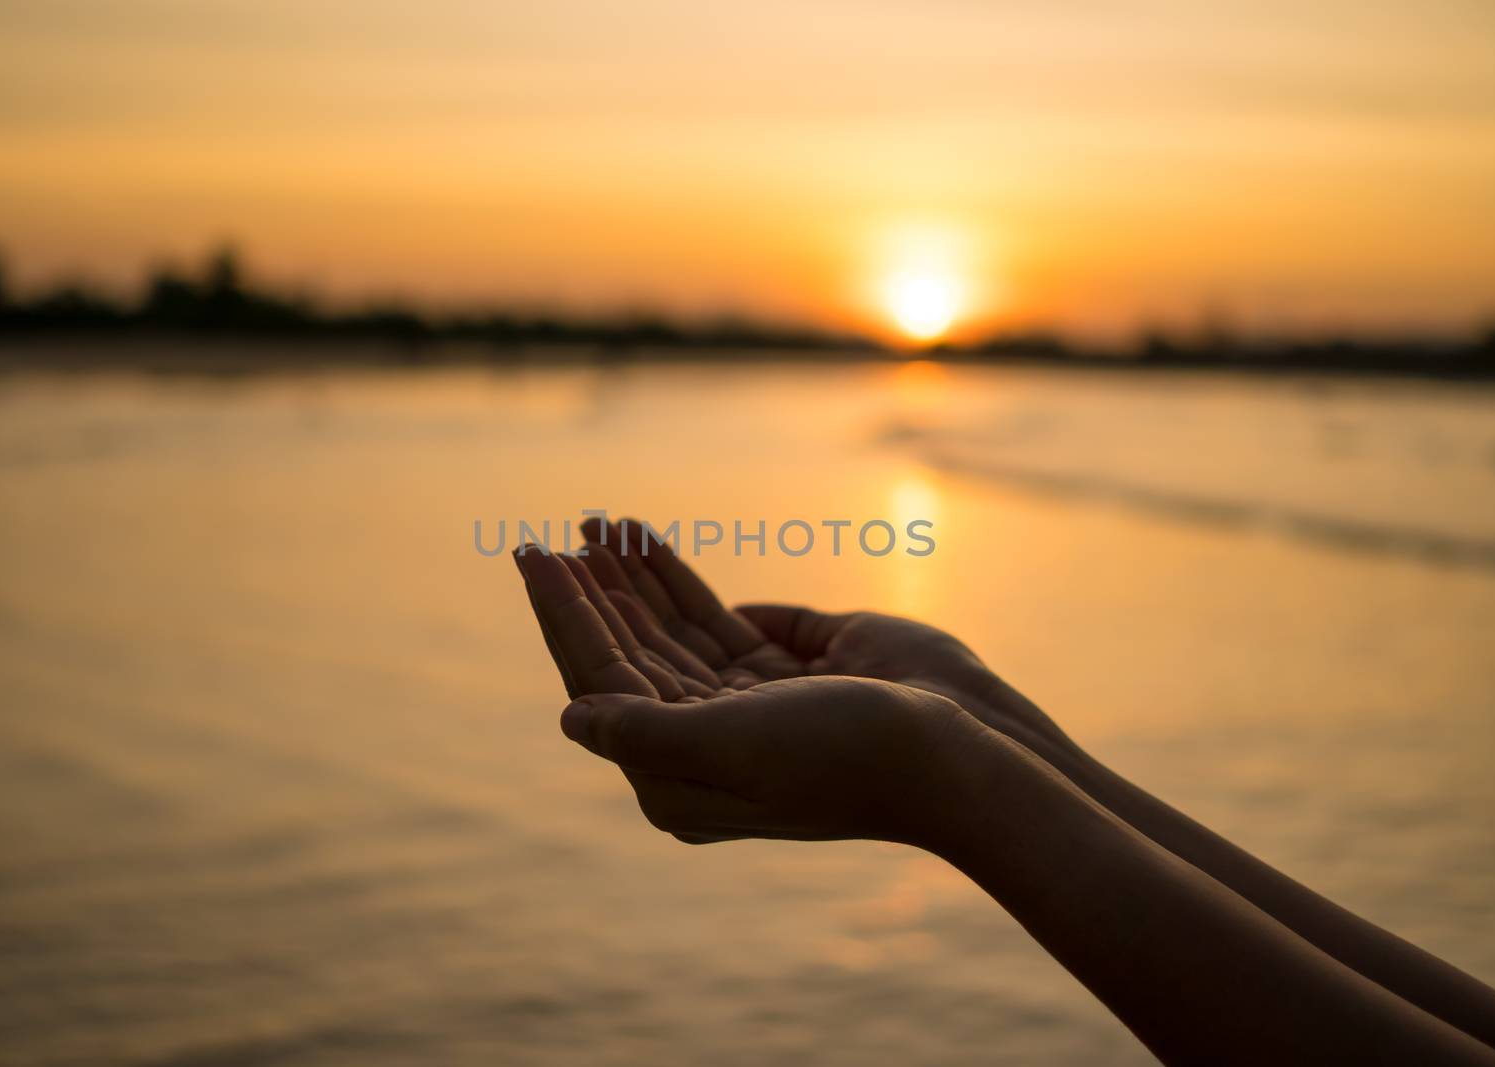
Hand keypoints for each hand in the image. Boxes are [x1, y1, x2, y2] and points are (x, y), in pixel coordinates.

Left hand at [512, 542, 982, 847]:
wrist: (959, 746)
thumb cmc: (843, 755)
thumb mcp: (732, 749)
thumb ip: (644, 732)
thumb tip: (570, 718)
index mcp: (681, 778)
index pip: (603, 684)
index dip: (566, 618)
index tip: (535, 557)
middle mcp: (705, 742)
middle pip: (628, 656)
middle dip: (590, 595)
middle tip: (546, 541)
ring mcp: (745, 701)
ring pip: (666, 631)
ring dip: (629, 579)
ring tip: (593, 527)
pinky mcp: (786, 664)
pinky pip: (713, 616)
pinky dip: (678, 578)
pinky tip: (644, 544)